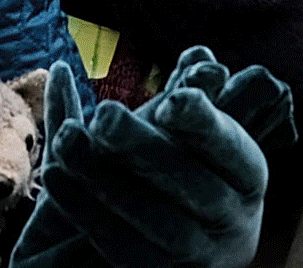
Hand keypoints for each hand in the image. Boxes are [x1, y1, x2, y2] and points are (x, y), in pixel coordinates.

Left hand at [11, 53, 287, 267]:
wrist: (193, 249)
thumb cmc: (191, 172)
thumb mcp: (197, 138)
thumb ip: (190, 100)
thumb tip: (198, 54)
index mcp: (248, 176)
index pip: (233, 149)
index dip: (204, 125)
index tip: (171, 99)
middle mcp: (233, 221)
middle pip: (194, 186)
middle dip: (146, 148)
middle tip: (105, 114)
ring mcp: (198, 256)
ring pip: (155, 220)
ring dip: (105, 178)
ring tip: (66, 139)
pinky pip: (120, 247)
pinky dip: (86, 210)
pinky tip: (55, 175)